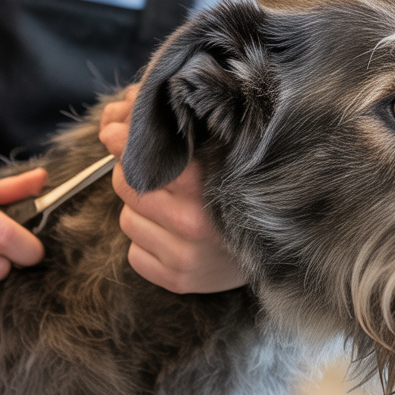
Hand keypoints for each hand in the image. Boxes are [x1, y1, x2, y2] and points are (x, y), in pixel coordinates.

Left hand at [98, 85, 245, 293]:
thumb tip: (119, 113)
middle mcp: (192, 223)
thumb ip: (178, 131)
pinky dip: (145, 243)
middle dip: (129, 173)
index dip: (124, 142)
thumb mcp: (221, 156)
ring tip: (168, 208)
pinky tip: (170, 236)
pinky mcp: (177, 281)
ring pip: (127, 220)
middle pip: (126, 186)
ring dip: (139, 210)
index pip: (144, 160)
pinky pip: (134, 254)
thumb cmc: (242, 195)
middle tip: (146, 171)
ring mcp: (184, 256)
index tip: (114, 132)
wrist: (280, 250)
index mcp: (204, 185)